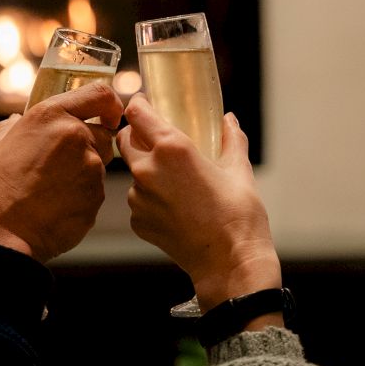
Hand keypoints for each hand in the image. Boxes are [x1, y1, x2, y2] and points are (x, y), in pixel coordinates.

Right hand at [0, 83, 123, 262]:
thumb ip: (14, 127)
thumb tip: (19, 121)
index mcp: (50, 116)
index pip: (99, 94)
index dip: (109, 104)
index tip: (109, 113)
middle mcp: (76, 136)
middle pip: (103, 134)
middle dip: (90, 146)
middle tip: (61, 166)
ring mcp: (90, 168)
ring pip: (99, 165)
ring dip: (83, 174)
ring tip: (51, 190)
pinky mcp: (96, 197)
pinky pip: (95, 192)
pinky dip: (81, 198)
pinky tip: (55, 207)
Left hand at [117, 95, 279, 309]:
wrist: (229, 262)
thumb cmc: (238, 215)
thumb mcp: (239, 170)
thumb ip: (232, 139)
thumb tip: (229, 120)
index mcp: (172, 148)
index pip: (138, 112)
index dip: (140, 104)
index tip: (145, 103)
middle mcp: (148, 169)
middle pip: (125, 139)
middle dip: (137, 135)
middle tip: (157, 140)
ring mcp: (138, 197)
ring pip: (132, 172)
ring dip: (146, 170)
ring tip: (175, 182)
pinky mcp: (138, 220)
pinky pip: (138, 200)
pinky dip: (151, 198)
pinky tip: (174, 206)